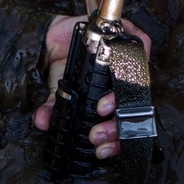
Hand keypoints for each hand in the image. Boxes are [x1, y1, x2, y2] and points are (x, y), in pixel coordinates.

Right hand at [31, 15, 150, 159]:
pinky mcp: (128, 36)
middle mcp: (125, 81)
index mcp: (113, 98)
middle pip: (132, 107)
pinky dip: (135, 57)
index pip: (125, 122)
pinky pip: (141, 45)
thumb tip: (42, 123)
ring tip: (101, 109)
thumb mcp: (58, 91)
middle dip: (117, 126)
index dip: (118, 139)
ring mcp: (129, 60)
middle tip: (97, 133)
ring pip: (138, 82)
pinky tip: (118, 70)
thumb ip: (53, 108)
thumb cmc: (63, 65)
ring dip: (120, 99)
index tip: (102, 149)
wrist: (55, 35)